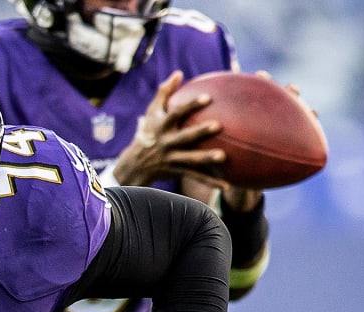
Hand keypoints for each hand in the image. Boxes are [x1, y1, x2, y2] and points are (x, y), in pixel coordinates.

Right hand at [109, 70, 229, 187]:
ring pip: (191, 159)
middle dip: (200, 132)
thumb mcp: (152, 112)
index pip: (177, 113)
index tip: (207, 97)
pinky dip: (211, 182)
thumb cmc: (149, 131)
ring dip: (206, 159)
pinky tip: (227, 186)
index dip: (191, 105)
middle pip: (185, 136)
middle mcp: (167, 142)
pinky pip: (196, 177)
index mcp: (162, 126)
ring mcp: (172, 158)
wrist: (136, 163)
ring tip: (223, 157)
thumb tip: (179, 73)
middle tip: (218, 125)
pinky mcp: (178, 172)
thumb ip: (165, 92)